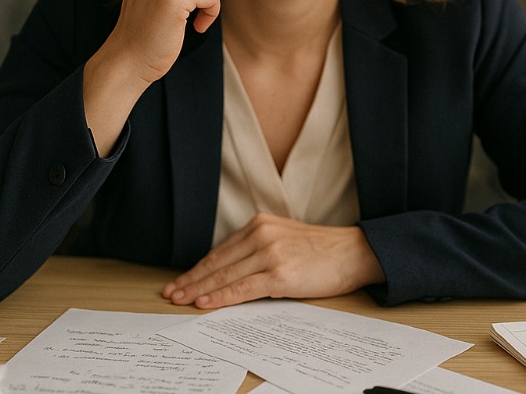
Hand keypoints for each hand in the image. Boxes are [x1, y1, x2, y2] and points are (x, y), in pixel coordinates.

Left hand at [163, 213, 385, 308]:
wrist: (354, 253)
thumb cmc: (323, 250)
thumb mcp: (285, 238)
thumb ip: (259, 248)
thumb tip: (231, 271)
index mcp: (261, 224)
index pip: (221, 250)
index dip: (198, 267)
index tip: (181, 279)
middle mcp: (261, 234)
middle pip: (217, 262)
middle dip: (191, 279)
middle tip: (171, 292)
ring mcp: (270, 253)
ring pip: (225, 275)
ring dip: (199, 289)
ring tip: (181, 300)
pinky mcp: (279, 274)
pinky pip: (242, 289)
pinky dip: (220, 297)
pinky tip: (205, 302)